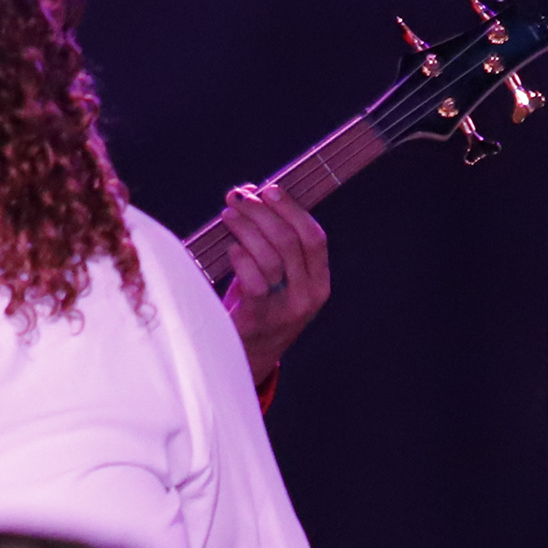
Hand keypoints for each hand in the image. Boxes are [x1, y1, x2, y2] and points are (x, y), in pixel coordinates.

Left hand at [217, 183, 331, 385]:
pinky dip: (240, 258)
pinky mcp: (259, 320)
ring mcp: (284, 311)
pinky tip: (230, 248)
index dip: (292, 210)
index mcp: (318, 283)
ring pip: (270, 257)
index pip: (314, 238)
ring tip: (229, 215)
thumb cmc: (260, 306)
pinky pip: (253, 281)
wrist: (249, 356)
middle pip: (289, 242)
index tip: (269, 191)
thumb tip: (252, 192)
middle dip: (261, 213)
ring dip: (246, 229)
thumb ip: (271, 239)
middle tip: (239, 198)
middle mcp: (307, 297)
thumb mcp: (278, 277)